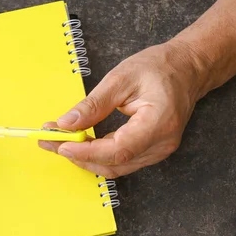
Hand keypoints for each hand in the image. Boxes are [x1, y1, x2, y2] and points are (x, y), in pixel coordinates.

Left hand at [39, 41, 204, 178]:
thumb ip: (93, 104)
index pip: (118, 150)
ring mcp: (158, 151)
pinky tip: (79, 143)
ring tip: (59, 140)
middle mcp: (161, 144)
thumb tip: (66, 123)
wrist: (187, 70)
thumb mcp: (121, 78)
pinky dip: (97, 154)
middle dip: (78, 155)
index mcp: (159, 123)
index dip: (86, 152)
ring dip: (84, 157)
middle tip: (49, 141)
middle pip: (113, 163)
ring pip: (115, 167)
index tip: (61, 145)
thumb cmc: (160, 68)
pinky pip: (120, 161)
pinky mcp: (151, 151)